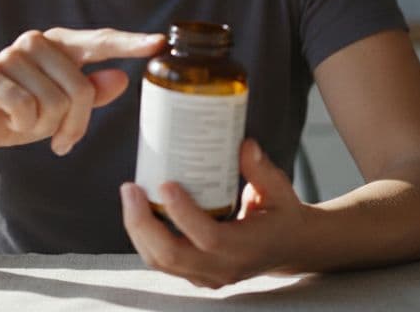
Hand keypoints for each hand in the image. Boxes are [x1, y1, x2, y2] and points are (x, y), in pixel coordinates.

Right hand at [0, 28, 164, 156]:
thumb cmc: (20, 113)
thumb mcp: (62, 108)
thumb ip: (92, 91)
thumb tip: (122, 78)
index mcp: (59, 44)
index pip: (100, 42)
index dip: (131, 42)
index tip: (159, 43)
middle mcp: (36, 42)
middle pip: (82, 90)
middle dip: (72, 125)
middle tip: (55, 136)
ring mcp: (11, 56)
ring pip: (54, 104)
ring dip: (42, 128)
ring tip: (25, 122)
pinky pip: (25, 108)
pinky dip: (21, 126)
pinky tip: (8, 122)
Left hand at [120, 138, 310, 287]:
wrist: (288, 247)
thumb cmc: (281, 214)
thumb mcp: (280, 189)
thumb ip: (260, 169)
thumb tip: (242, 144)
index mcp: (246, 247)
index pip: (209, 238)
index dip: (183, 214)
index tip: (166, 184)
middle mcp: (223, 267)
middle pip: (171, 255)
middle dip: (143, 223)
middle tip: (131, 188)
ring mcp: (206, 276)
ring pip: (160, 261)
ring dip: (137, 229)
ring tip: (130, 195)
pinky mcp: (195, 274)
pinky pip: (162, 260)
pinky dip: (144, 237)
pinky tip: (138, 209)